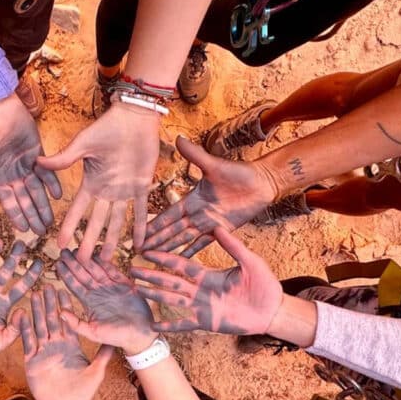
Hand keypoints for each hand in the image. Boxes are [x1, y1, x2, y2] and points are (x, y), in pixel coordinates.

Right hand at [0, 94, 61, 235]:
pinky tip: (59, 195)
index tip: (25, 232)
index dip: (17, 216)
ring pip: (37, 189)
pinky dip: (52, 182)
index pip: (8, 202)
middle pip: (25, 199)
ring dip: (44, 204)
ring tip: (51, 220)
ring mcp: (25, 163)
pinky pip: (47, 171)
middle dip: (33, 215)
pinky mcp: (37, 151)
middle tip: (42, 232)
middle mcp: (12, 173)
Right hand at [19, 285, 115, 399]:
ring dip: (36, 311)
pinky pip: (28, 341)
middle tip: (46, 285)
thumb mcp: (96, 372)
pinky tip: (21, 314)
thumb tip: (116, 341)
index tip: (63, 290)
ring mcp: (43, 351)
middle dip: (49, 303)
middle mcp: (57, 345)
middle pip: (52, 320)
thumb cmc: (82, 394)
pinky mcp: (32, 360)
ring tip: (33, 294)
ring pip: (39, 327)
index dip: (65, 306)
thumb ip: (104, 356)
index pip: (68, 322)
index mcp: (71, 345)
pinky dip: (24, 328)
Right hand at [38, 103, 158, 261]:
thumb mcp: (83, 144)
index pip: (77, 210)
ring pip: (117, 221)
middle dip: (89, 242)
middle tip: (82, 263)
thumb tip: (36, 162)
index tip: (60, 244)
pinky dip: (141, 227)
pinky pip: (141, 211)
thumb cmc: (107, 127)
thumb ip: (64, 158)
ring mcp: (124, 190)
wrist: (133, 118)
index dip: (69, 228)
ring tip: (107, 260)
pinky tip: (139, 244)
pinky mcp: (142, 186)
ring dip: (112, 240)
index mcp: (90, 182)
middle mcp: (106, 191)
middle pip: (96, 222)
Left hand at [55, 249, 156, 354]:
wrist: (140, 335)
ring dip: (87, 259)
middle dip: (73, 263)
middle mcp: (98, 292)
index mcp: (89, 302)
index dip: (66, 274)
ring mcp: (110, 287)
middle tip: (64, 251)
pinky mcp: (124, 283)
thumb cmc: (116, 336)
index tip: (57, 264)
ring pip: (96, 269)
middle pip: (83, 274)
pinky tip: (97, 252)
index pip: (74, 285)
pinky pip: (113, 270)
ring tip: (77, 248)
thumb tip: (60, 313)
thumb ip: (76, 324)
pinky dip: (105, 261)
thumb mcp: (93, 333)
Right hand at [131, 228, 281, 334]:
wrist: (273, 309)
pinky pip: (184, 324)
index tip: (147, 251)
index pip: (181, 264)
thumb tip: (217, 226)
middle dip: (151, 276)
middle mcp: (201, 290)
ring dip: (155, 295)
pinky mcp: (207, 322)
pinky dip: (169, 325)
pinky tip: (154, 326)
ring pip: (173, 300)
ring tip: (137, 290)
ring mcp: (202, 307)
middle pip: (170, 281)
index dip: (164, 258)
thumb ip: (233, 246)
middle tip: (132, 270)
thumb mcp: (249, 261)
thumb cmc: (264, 284)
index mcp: (209, 275)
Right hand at [144, 136, 277, 255]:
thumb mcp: (214, 165)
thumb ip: (195, 156)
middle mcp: (196, 213)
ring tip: (152, 258)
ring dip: (168, 248)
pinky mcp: (221, 231)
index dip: (153, 226)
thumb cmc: (239, 172)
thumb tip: (178, 138)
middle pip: (171, 231)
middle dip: (155, 241)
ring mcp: (208, 223)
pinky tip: (179, 261)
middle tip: (137, 251)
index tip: (138, 234)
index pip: (168, 216)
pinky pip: (203, 244)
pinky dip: (191, 252)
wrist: (262, 183)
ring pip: (183, 239)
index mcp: (192, 199)